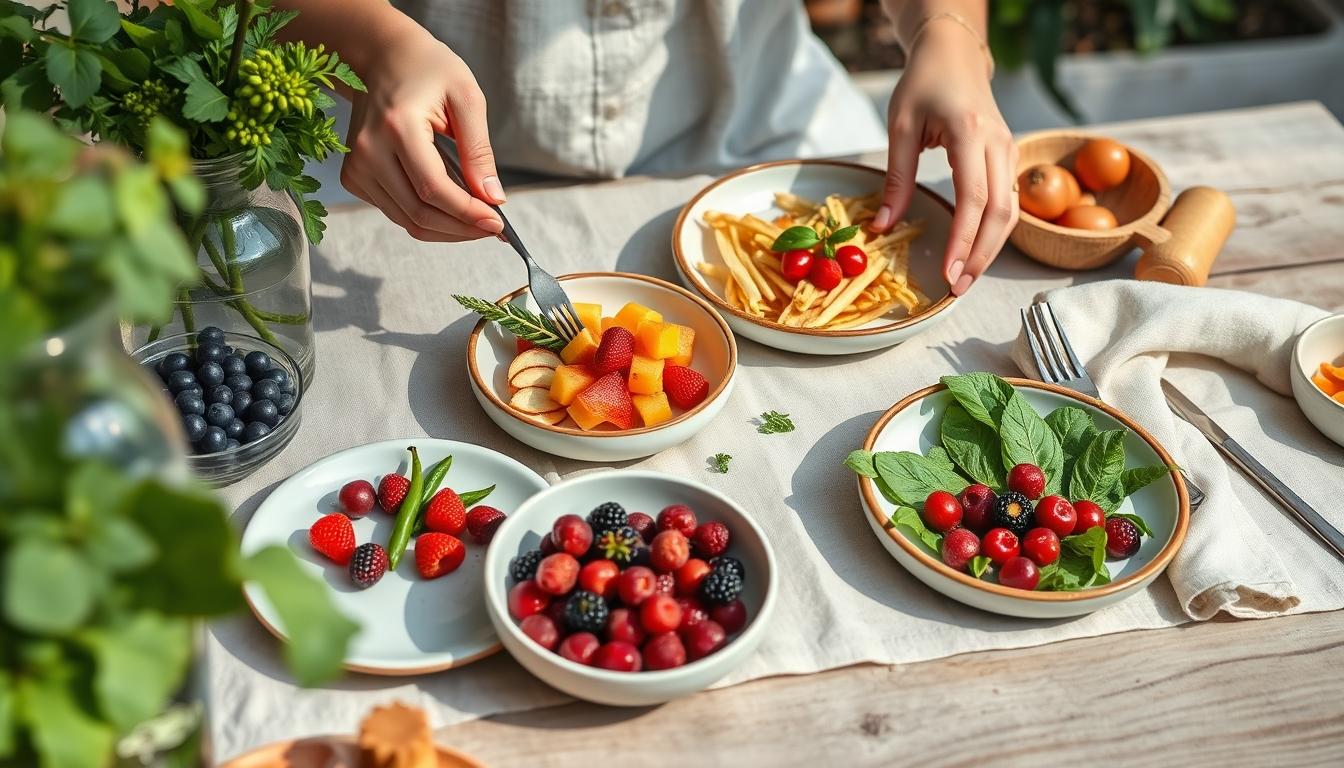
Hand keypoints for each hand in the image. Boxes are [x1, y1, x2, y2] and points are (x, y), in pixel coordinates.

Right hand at [340, 19, 503, 241]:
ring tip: (476, 220)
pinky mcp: (354, 177)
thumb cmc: (428, 70)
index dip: (467, 213)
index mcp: (397, 127)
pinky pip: (396, 212)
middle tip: (492, 227)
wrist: (383, 58)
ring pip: (407, 220)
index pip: (433, 189)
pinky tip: (449, 207)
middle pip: (419, 213)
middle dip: (461, 228)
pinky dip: (426, 218)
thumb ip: (479, 151)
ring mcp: (356, 167)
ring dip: (446, 229)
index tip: (497, 223)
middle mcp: (368, 151)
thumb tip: (493, 198)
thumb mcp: (466, 98)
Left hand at [874, 20, 1016, 295]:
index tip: (949, 273)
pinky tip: (974, 252)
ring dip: (990, 249)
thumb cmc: (923, 85)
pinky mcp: (1008, 158)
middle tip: (958, 288)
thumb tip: (882, 227)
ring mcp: (1009, 151)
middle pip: (1002, 213)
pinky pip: (1009, 202)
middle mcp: (999, 144)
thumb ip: (896, 178)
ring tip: (965, 279)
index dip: (963, 240)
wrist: (954, 55)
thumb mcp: (900, 127)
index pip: (973, 198)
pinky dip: (994, 232)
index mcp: (971, 133)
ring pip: (1012, 212)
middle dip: (981, 255)